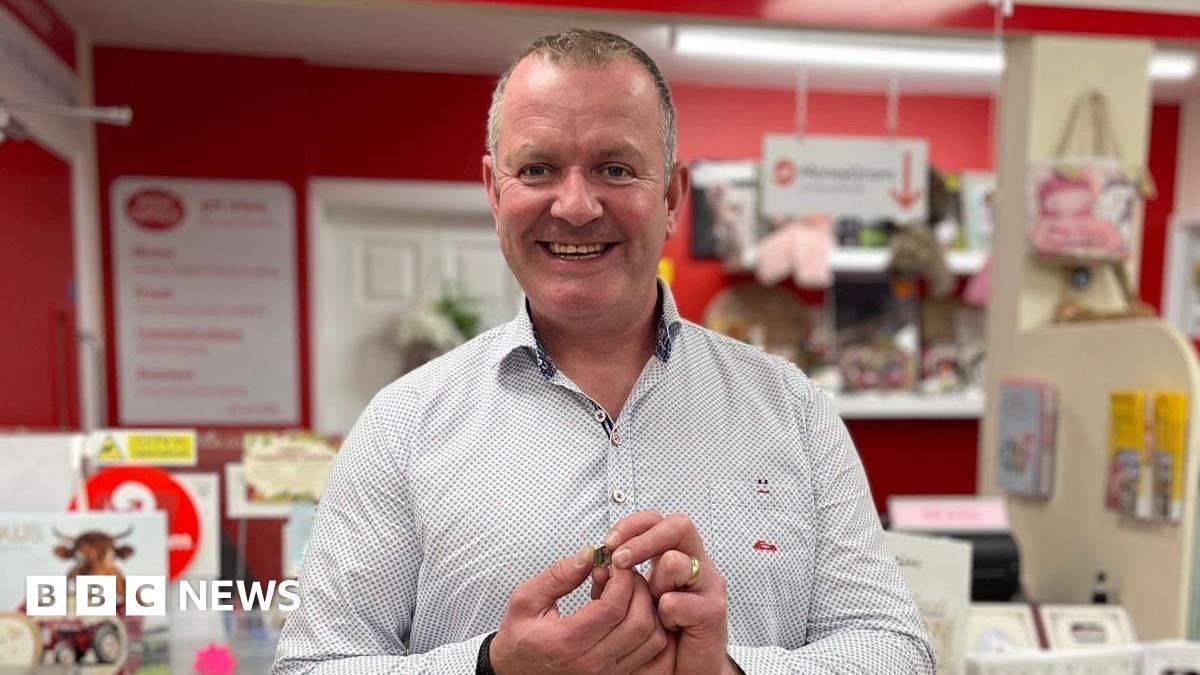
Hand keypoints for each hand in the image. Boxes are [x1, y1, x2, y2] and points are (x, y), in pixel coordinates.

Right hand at [489, 545, 670, 674]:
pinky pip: (655, 659)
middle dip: (638, 588)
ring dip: (649, 610)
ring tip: (626, 595)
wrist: (515, 674)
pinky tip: (635, 616)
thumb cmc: (520, 638)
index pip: (614, 606)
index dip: (622, 577)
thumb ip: (558, 575)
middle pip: (640, 622)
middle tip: (623, 574)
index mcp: (567, 642)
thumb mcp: (525, 600)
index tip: (614, 562)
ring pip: (654, 640)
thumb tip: (590, 554)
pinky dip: (655, 633)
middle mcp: (592, 664)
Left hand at [605, 511, 735, 674]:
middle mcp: (696, 564)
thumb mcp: (625, 604)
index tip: (608, 543)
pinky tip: (666, 624)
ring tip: (651, 604)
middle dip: (642, 541)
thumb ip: (611, 582)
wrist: (684, 671)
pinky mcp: (712, 612)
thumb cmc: (658, 636)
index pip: (657, 520)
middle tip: (619, 560)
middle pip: (678, 526)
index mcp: (674, 555)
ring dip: (653, 582)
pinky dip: (665, 614)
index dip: (632, 525)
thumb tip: (594, 562)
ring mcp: (708, 586)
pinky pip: (678, 601)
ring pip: (676, 561)